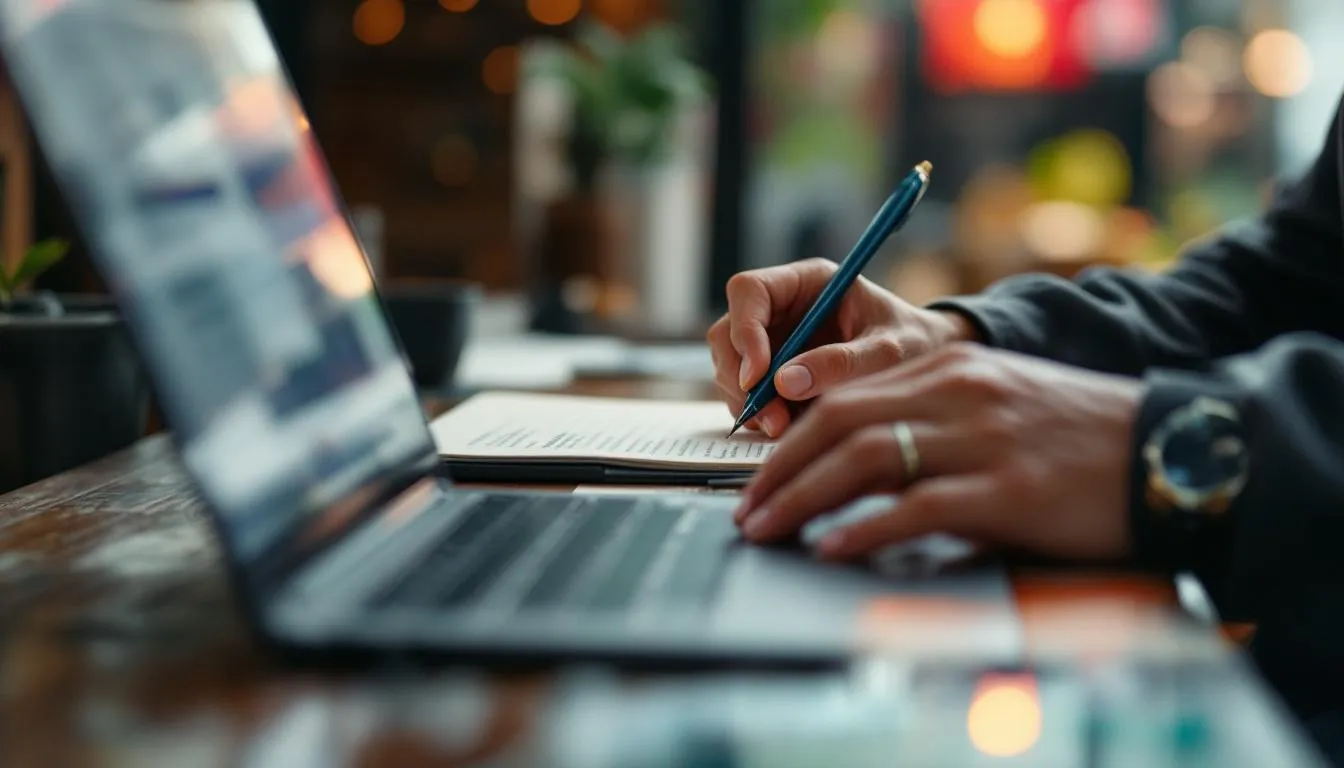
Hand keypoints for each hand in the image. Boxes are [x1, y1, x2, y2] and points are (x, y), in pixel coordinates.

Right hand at [706, 259, 977, 437]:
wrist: (927, 368)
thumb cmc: (916, 344)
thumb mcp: (891, 351)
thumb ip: (844, 363)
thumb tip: (786, 382)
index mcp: (806, 283)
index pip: (748, 291)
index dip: (743, 330)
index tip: (758, 375)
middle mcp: (781, 309)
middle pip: (727, 333)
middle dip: (741, 378)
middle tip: (770, 417)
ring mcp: (772, 343)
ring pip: (730, 368)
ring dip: (747, 402)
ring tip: (783, 428)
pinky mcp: (773, 376)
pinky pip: (746, 394)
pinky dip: (757, 415)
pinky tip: (786, 429)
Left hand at [734, 344, 1143, 561]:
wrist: (1166, 447)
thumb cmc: (1074, 434)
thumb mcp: (995, 400)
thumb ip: (929, 414)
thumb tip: (856, 461)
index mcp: (948, 365)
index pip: (842, 395)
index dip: (788, 437)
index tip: (758, 474)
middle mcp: (957, 391)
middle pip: (838, 423)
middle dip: (778, 469)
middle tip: (745, 509)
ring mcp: (981, 438)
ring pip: (865, 459)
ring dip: (802, 498)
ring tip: (766, 530)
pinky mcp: (1008, 489)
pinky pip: (917, 506)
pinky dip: (865, 529)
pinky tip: (833, 548)